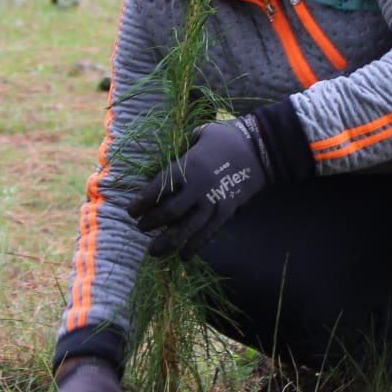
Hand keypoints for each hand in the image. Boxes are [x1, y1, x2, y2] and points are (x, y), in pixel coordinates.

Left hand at [127, 116, 268, 257]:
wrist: (260, 148)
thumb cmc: (226, 137)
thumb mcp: (199, 134)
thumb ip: (181, 149)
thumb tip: (163, 160)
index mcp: (188, 165)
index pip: (158, 188)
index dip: (142, 202)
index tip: (131, 211)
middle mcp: (199, 186)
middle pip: (170, 211)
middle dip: (151, 223)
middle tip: (140, 228)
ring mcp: (214, 200)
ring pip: (188, 228)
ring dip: (168, 241)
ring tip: (153, 251)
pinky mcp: (228, 211)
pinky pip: (209, 233)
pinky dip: (196, 246)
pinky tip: (183, 256)